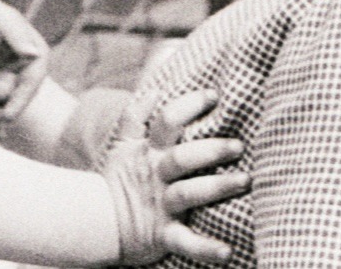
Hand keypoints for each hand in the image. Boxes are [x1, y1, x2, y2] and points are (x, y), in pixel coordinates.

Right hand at [103, 89, 247, 264]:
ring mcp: (160, 206)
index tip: (214, 96)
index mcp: (149, 152)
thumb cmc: (117, 180)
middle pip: (183, 157)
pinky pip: (185, 242)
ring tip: (244, 181)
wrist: (95, 224)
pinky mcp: (163, 236)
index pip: (167, 122)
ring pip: (189, 194)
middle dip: (211, 150)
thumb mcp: (120, 144)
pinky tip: (226, 252)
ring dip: (217, 187)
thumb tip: (156, 88)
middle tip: (238, 146)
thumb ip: (135, 115)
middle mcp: (156, 176)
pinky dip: (205, 249)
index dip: (189, 106)